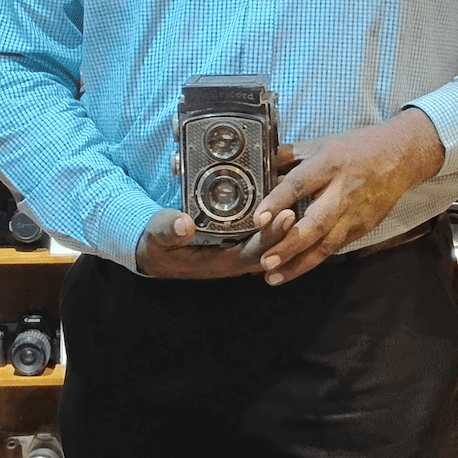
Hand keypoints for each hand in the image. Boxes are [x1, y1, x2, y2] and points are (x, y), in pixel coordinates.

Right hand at [134, 206, 295, 279]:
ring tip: (298, 195)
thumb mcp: (157, 237)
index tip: (286, 215)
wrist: (155, 250)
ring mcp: (237, 247)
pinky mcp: (236, 236)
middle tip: (302, 201)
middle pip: (270, 246)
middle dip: (287, 227)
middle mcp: (235, 257)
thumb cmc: (157, 245)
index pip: (254, 253)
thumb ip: (169, 230)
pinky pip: (260, 229)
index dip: (272, 237)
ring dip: (282, 221)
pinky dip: (271, 216)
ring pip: (268, 238)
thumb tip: (184, 223)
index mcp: (220, 263)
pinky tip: (283, 196)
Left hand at [253, 110, 444, 284]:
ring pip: (327, 244)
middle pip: (316, 223)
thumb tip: (259, 166)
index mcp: (329, 164)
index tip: (258, 219)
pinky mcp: (364, 227)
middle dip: (290, 245)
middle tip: (265, 261)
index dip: (277, 202)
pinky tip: (295, 270)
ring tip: (274, 277)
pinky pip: (336, 247)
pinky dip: (315, 260)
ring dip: (299, 263)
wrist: (401, 155)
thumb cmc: (356, 147)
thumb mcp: (322, 143)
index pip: (299, 184)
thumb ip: (289, 155)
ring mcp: (356, 213)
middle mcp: (343, 191)